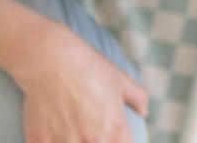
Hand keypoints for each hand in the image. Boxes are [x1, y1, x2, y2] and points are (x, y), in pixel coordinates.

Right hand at [17, 18, 147, 142]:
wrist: (54, 62)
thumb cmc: (90, 68)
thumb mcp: (121, 80)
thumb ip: (138, 97)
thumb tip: (144, 111)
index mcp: (115, 130)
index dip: (118, 142)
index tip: (112, 136)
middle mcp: (94, 142)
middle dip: (96, 141)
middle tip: (89, 129)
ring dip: (74, 141)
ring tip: (72, 129)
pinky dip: (52, 140)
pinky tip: (52, 131)